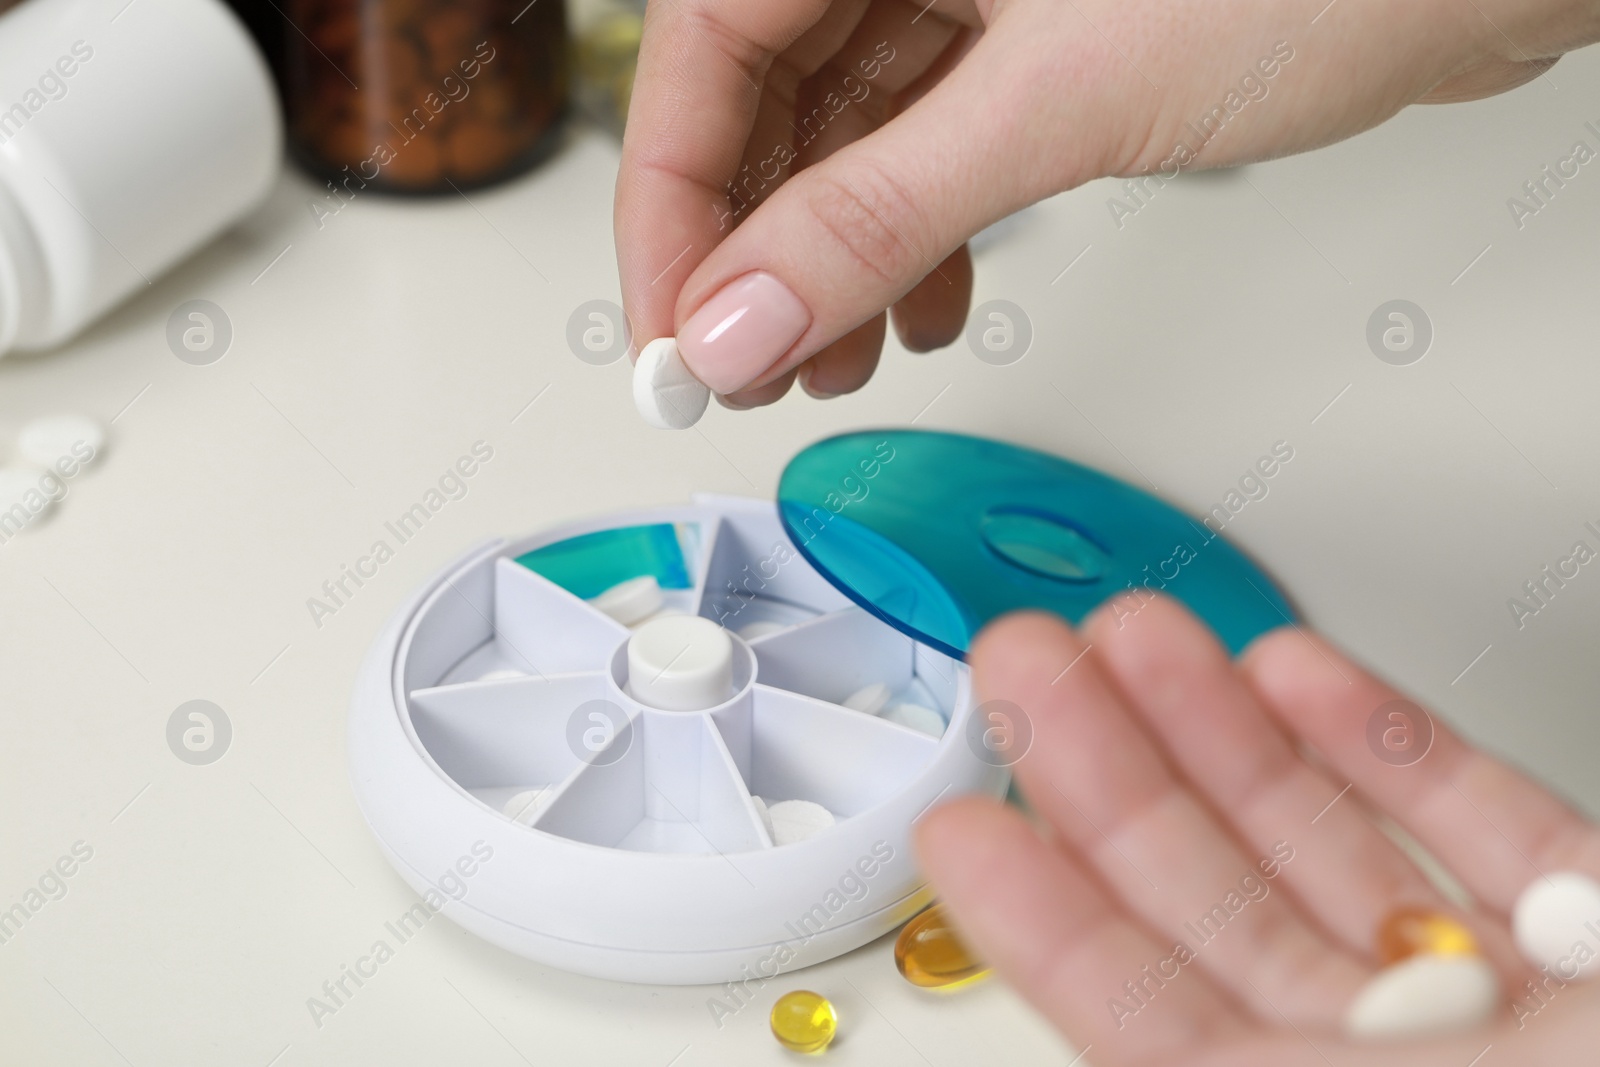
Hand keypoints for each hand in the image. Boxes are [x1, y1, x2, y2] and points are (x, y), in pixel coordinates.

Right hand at [615, 0, 1597, 406]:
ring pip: (851, 130)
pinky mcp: (1043, 37)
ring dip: (837, 254)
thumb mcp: (1059, 99)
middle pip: (768, 96)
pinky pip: (934, 141)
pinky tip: (932, 301)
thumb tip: (745, 318)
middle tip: (748, 365)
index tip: (677, 329)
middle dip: (758, 246)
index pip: (707, 49)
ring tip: (842, 358)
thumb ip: (880, 213)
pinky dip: (921, 230)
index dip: (676, 203)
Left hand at [916, 596, 1599, 1065]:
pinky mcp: (1596, 928)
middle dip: (1112, 780)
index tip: (959, 824)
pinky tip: (1294, 673)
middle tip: (1026, 672)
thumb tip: (1071, 1052)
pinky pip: (1482, 826)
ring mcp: (1503, 1007)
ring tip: (1135, 636)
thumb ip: (1199, 1064)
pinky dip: (1386, 743)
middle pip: (1222, 914)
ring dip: (1227, 736)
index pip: (1150, 1023)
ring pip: (1330, 853)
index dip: (1045, 923)